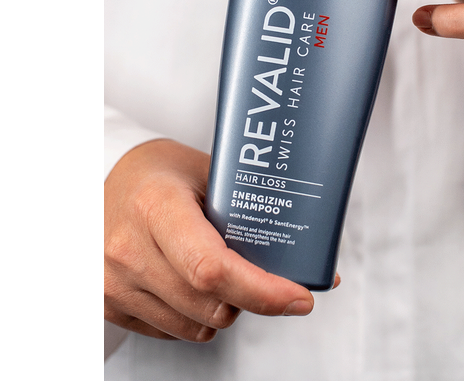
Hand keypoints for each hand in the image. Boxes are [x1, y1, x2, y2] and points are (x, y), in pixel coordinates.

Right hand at [105, 139, 321, 342]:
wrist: (111, 178)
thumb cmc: (164, 172)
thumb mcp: (210, 174)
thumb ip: (253, 214)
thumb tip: (315, 266)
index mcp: (155, 206)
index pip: (211, 268)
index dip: (261, 291)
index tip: (296, 296)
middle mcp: (127, 247)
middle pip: (208, 304)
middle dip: (250, 298)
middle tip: (260, 271)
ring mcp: (111, 280)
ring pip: (194, 326)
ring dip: (222, 308)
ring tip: (220, 269)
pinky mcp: (106, 303)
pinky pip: (170, 331)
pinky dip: (194, 315)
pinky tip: (192, 280)